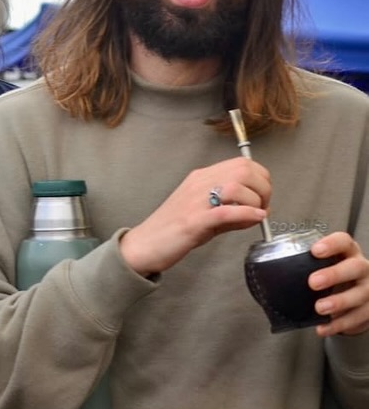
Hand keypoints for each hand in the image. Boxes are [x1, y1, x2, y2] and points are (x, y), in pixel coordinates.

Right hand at [120, 156, 269, 275]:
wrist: (145, 244)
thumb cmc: (173, 230)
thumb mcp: (205, 214)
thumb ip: (231, 212)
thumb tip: (258, 213)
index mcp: (200, 178)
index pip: (242, 164)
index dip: (261, 179)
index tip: (262, 198)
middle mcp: (198, 184)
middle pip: (243, 170)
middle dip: (263, 188)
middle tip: (262, 207)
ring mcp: (195, 201)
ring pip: (236, 187)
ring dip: (255, 201)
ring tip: (256, 216)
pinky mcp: (193, 221)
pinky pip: (225, 211)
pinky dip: (246, 213)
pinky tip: (255, 219)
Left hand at [309, 232, 368, 336]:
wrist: (358, 296)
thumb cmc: (334, 275)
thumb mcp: (323, 265)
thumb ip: (305, 263)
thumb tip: (269, 269)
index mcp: (348, 253)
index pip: (344, 242)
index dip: (332, 244)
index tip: (315, 250)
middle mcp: (363, 269)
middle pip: (355, 267)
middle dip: (334, 274)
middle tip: (313, 282)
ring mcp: (368, 289)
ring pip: (359, 295)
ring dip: (338, 302)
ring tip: (319, 308)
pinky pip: (357, 318)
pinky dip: (339, 324)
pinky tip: (323, 327)